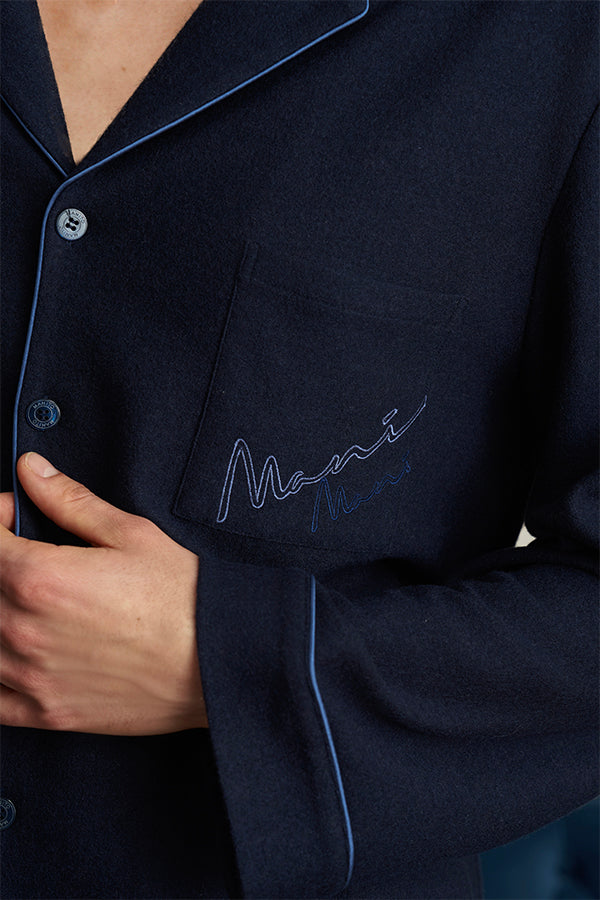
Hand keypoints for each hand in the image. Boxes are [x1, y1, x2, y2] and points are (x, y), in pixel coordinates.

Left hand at [0, 453, 206, 734]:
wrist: (220, 664)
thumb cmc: (184, 597)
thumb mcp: (132, 535)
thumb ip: (70, 501)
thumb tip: (31, 469)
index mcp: (39, 578)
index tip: (17, 515)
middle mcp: (21, 629)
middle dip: (1, 561)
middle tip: (30, 553)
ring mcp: (29, 678)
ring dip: (0, 609)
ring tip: (33, 599)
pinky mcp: (45, 714)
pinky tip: (18, 651)